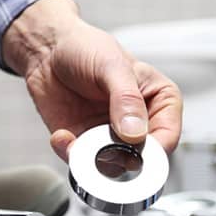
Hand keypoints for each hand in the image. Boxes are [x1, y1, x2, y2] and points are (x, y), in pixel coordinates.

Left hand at [3, 0, 182, 160]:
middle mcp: (139, 124)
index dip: (154, 149)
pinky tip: (62, 136)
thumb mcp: (112, 65)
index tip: (134, 147)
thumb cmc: (86, 48)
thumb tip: (135, 132)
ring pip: (113, 168)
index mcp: (159, 101)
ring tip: (76, 139)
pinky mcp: (86, 145)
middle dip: (121, 158)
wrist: (47, 51)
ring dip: (93, 160)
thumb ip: (127, 98)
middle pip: (142, 160)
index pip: (168, 136)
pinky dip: (71, 155)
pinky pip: (83, 164)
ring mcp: (112, 137)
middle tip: (101, 147)